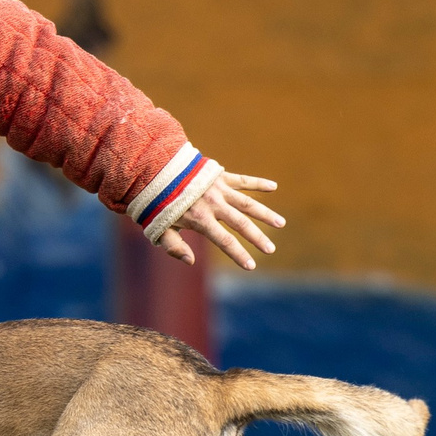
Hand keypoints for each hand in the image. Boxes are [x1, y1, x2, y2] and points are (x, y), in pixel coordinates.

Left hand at [156, 170, 283, 270]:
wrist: (154, 169)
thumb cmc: (157, 202)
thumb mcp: (159, 228)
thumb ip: (174, 246)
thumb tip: (191, 262)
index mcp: (200, 219)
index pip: (224, 241)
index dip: (239, 254)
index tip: (251, 266)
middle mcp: (214, 204)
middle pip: (241, 224)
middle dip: (258, 238)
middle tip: (271, 249)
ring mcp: (219, 189)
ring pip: (248, 203)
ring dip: (265, 214)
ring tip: (280, 224)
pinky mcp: (220, 176)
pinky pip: (243, 180)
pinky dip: (258, 183)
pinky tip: (273, 187)